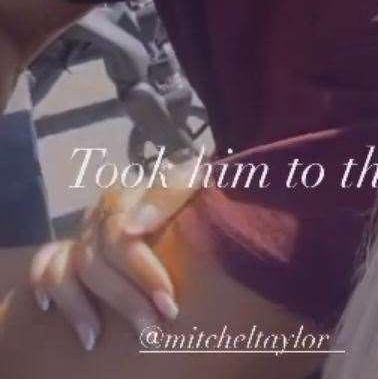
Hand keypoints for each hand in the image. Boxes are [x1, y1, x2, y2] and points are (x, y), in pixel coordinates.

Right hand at [28, 177, 197, 351]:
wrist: (186, 190)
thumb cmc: (190, 191)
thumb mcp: (191, 182)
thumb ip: (167, 195)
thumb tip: (131, 228)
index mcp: (128, 196)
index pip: (121, 237)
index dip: (143, 273)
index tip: (168, 303)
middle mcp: (99, 214)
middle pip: (95, 261)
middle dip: (123, 300)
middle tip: (150, 332)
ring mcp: (82, 232)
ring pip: (63, 268)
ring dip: (76, 306)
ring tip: (94, 339)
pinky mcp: (70, 248)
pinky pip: (43, 263)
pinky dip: (42, 283)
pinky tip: (48, 308)